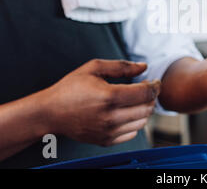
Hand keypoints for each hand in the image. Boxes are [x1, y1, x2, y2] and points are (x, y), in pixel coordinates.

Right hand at [40, 59, 160, 145]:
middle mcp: (110, 117)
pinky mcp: (106, 140)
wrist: (50, 113)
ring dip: (145, 109)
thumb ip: (122, 66)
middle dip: (152, 97)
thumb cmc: (71, 88)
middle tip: (147, 88)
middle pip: (147, 108)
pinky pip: (132, 133)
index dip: (155, 86)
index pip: (145, 93)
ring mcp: (109, 131)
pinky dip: (136, 122)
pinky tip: (128, 112)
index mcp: (109, 96)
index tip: (155, 81)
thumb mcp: (94, 68)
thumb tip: (144, 67)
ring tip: (138, 99)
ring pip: (142, 121)